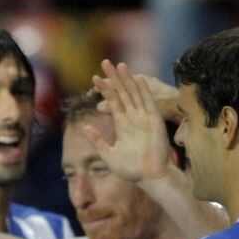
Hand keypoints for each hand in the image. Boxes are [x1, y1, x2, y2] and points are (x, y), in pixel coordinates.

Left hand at [85, 60, 172, 183]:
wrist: (149, 176)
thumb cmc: (131, 169)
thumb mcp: (108, 154)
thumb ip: (97, 140)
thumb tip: (83, 127)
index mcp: (122, 124)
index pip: (112, 101)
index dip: (104, 89)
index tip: (94, 78)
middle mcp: (133, 117)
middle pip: (122, 92)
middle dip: (114, 78)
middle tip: (105, 61)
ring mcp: (144, 117)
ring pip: (134, 93)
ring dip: (127, 79)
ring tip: (119, 64)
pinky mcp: (154, 121)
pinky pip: (148, 103)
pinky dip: (143, 91)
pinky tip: (138, 78)